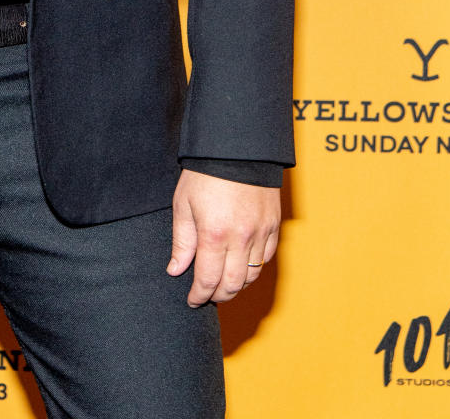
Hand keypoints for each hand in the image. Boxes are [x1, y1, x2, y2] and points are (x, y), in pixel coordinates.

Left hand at [167, 169, 279, 305]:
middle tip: (207, 296)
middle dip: (218, 296)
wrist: (237, 149)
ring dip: (237, 286)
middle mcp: (240, 238)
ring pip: (252, 275)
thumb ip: (182, 241)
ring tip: (223, 285)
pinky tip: (242, 267)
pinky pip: (266, 258)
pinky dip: (254, 269)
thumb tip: (176, 270)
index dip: (199, 295)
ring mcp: (260, 233)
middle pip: (232, 284)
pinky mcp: (274, 225)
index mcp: (214, 234)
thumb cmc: (204, 174)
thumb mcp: (183, 204)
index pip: (208, 279)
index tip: (192, 300)